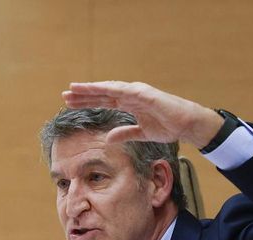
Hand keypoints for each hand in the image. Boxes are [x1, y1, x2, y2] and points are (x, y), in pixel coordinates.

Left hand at [62, 81, 223, 148]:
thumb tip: (108, 138)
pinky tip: (98, 88)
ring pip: (110, 89)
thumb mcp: (141, 133)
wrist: (187, 124)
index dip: (86, 101)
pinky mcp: (146, 94)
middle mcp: (130, 95)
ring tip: (75, 88)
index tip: (69, 102)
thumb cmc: (168, 126)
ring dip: (92, 88)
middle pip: (102, 93)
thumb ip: (125, 134)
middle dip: (83, 94)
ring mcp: (137, 93)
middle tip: (65, 94)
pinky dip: (112, 89)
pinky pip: (126, 90)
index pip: (103, 101)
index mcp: (128, 103)